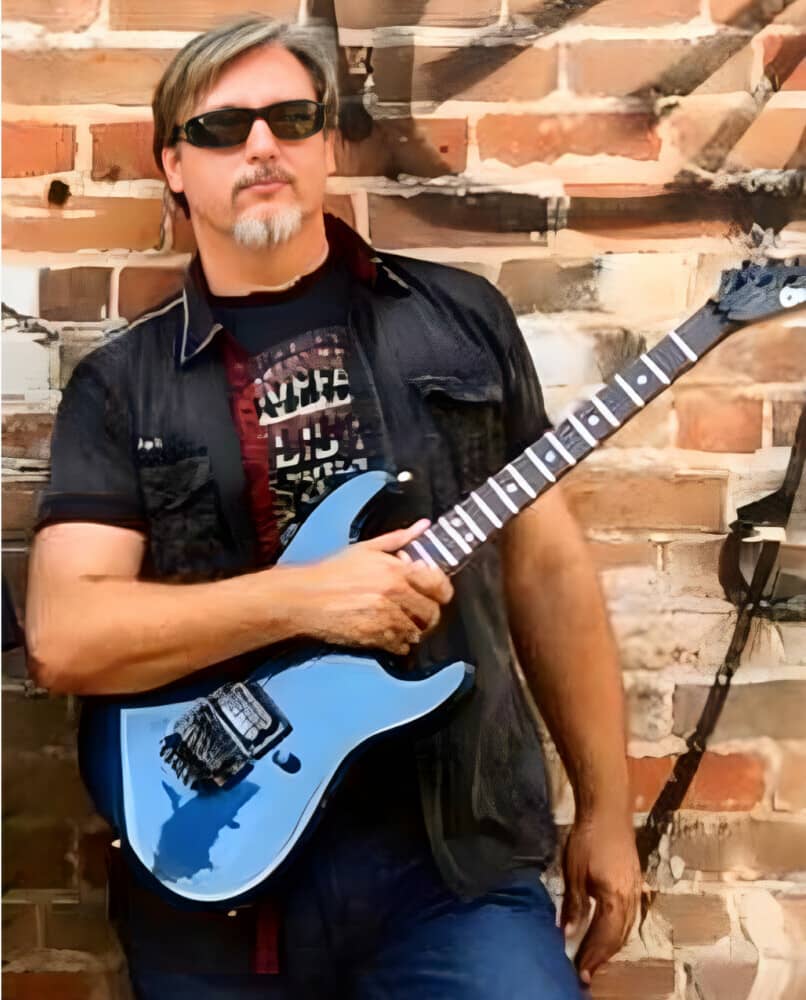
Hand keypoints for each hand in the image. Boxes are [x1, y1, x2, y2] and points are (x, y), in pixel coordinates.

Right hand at [302, 519, 453, 654]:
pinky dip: (399, 642)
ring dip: (413, 628)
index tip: (438, 592)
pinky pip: (401, 646)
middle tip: (419, 609)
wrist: (305, 598)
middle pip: (432, 613)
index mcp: (396, 572)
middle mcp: (395, 596)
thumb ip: (400, 538)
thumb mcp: (367, 548)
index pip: (439, 586)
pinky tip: (388, 630)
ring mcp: (385, 620)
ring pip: (418, 632)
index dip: (443, 590)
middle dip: (428, 612)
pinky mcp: (374, 639)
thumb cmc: (333, 572)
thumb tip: (423, 526)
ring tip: (401, 620)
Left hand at [560, 808, 641, 987]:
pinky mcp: (635, 882)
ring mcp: (636, 890)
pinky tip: (608, 930)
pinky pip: (629, 915)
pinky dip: (618, 929)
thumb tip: (567, 933)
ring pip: (626, 927)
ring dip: (611, 945)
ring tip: (595, 956)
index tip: (579, 972)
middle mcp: (631, 899)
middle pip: (618, 937)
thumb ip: (574, 905)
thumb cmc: (588, 839)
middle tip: (586, 970)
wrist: (607, 811)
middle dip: (602, 956)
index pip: (604, 938)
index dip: (592, 956)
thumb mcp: (574, 872)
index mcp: (616, 899)